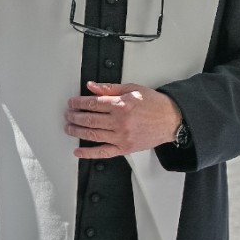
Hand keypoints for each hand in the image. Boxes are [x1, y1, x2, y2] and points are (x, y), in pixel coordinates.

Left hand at [65, 82, 180, 158]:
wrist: (171, 120)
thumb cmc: (153, 104)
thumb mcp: (132, 89)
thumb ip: (109, 88)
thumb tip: (91, 86)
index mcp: (121, 105)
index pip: (93, 104)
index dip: (79, 103)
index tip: (72, 103)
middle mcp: (120, 122)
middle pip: (90, 119)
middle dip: (75, 116)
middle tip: (68, 114)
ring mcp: (121, 137)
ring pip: (93, 135)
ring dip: (77, 131)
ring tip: (69, 127)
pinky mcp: (124, 148)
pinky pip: (103, 152)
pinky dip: (88, 153)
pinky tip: (78, 151)